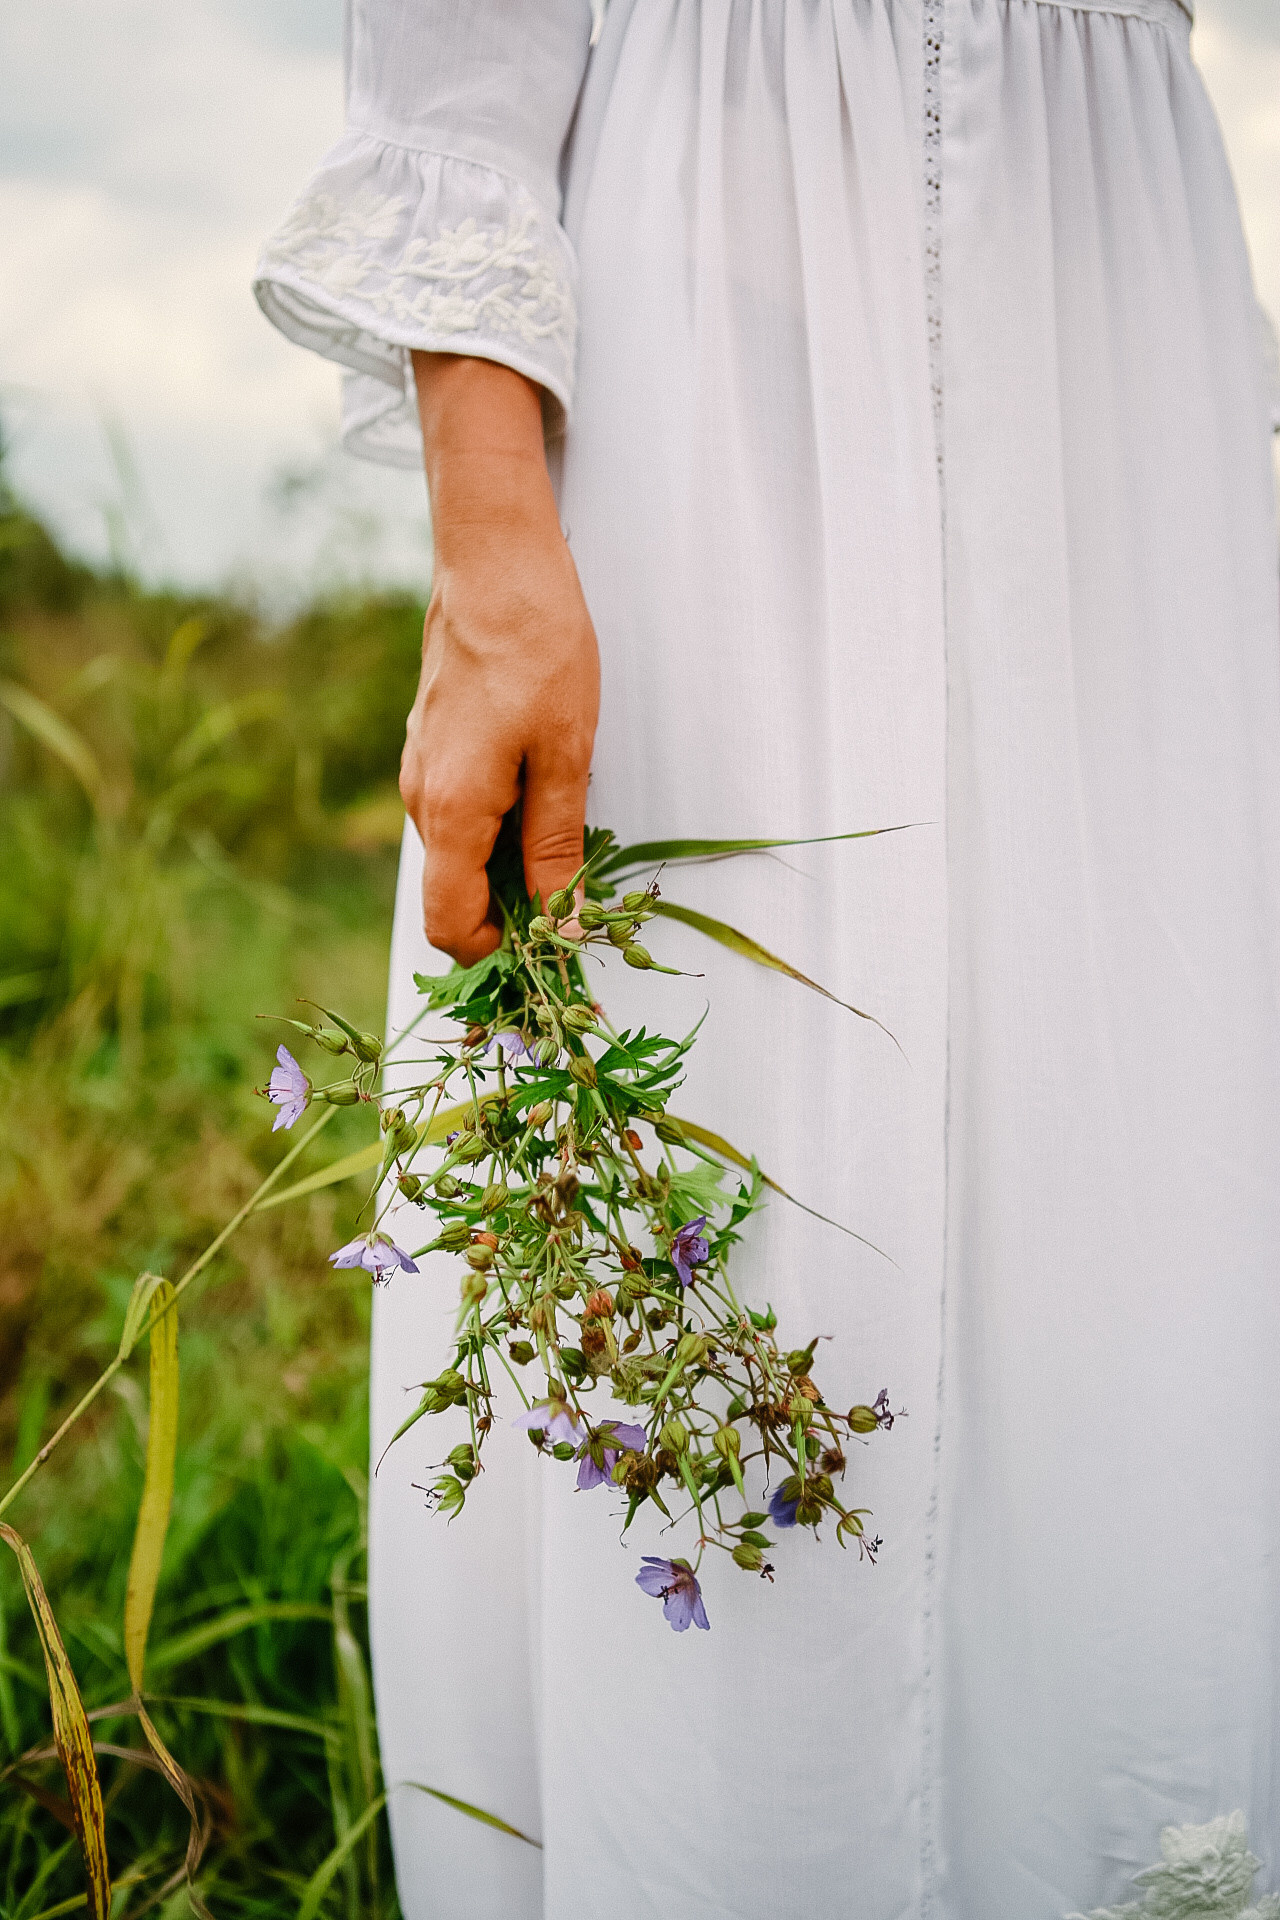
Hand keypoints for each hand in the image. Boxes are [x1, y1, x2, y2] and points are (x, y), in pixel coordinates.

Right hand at [400, 354, 599, 963]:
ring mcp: (421, 771)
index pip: (449, 925)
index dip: (496, 955)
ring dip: (511, 868)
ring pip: (461, 853)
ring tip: (572, 843)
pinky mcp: (434, 746)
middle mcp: (420, 800)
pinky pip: (461, 814)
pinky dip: (500, 828)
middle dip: (511, 915)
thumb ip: (555, 846)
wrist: (495, 560)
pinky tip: (547, 799)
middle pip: (454, 894)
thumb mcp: (565, 756)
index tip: (551, 954)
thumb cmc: (536, 648)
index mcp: (449, 812)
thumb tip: (558, 921)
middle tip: (578, 905)